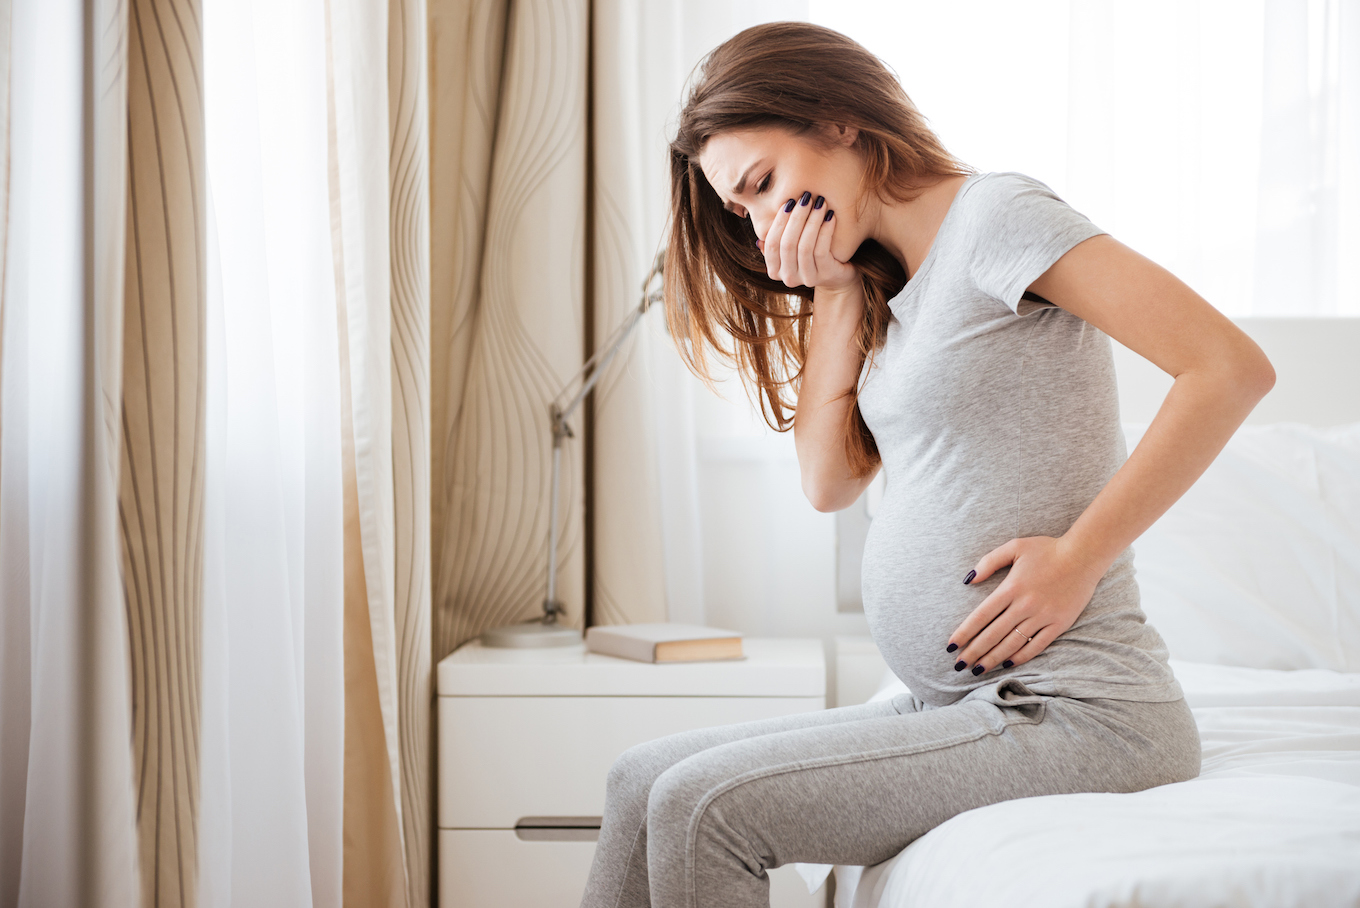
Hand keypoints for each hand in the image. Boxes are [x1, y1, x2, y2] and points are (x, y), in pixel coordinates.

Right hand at [761, 191, 856, 292]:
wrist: (838, 275)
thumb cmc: (811, 256)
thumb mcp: (792, 249)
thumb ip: (777, 243)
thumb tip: (761, 238)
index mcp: (775, 271)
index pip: (772, 243)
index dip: (779, 221)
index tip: (790, 201)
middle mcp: (788, 278)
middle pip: (787, 244)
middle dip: (797, 217)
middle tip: (806, 198)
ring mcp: (807, 278)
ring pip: (805, 247)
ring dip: (812, 221)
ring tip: (820, 203)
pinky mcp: (825, 275)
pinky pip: (821, 250)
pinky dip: (825, 231)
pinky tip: (830, 216)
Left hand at [946, 536, 1107, 674]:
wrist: (1084, 555)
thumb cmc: (1047, 549)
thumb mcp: (1014, 546)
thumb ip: (989, 562)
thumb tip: (969, 580)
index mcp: (1011, 587)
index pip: (981, 616)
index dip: (964, 633)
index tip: (951, 646)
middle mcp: (1024, 605)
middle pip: (993, 634)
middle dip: (974, 651)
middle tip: (959, 665)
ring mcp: (1043, 616)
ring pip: (1012, 643)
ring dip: (993, 658)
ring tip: (978, 670)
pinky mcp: (1059, 624)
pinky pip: (1036, 645)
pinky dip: (1021, 657)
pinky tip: (1007, 664)